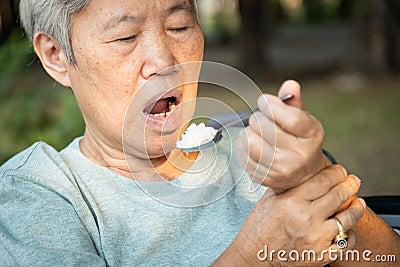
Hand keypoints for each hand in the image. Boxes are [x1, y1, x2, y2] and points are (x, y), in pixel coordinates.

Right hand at [214, 165, 366, 266]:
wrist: (255, 256)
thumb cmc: (258, 228)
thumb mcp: (268, 200)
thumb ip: (286, 186)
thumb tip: (302, 172)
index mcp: (291, 201)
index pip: (323, 180)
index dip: (337, 172)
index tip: (340, 171)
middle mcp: (305, 218)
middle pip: (339, 195)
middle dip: (350, 184)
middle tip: (353, 181)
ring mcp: (316, 238)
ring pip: (348, 218)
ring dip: (357, 207)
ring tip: (358, 202)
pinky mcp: (321, 255)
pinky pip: (346, 242)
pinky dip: (351, 233)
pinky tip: (349, 227)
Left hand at [235, 80, 328, 192]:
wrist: (302, 176)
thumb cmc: (300, 139)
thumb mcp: (303, 118)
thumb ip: (294, 100)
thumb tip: (290, 85)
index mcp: (312, 135)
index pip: (289, 117)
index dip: (271, 105)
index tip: (265, 101)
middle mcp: (299, 155)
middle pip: (264, 126)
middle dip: (259, 117)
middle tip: (264, 119)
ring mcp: (281, 169)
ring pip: (249, 140)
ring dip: (249, 131)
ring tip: (258, 131)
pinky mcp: (264, 178)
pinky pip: (242, 153)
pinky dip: (243, 144)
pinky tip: (254, 143)